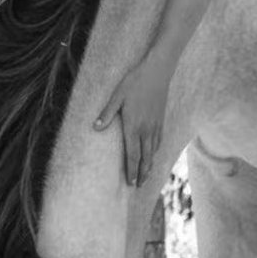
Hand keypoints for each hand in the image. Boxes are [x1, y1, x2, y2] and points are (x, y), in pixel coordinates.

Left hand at [92, 53, 173, 186]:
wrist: (157, 71)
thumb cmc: (134, 82)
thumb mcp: (117, 95)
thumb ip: (107, 113)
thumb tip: (95, 128)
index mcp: (133, 125)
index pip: (132, 154)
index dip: (131, 170)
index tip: (130, 183)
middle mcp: (146, 129)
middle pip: (145, 157)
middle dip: (141, 174)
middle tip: (137, 186)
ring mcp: (156, 125)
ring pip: (153, 151)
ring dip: (149, 166)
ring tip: (145, 176)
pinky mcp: (161, 120)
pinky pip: (159, 141)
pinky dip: (155, 152)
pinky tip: (153, 155)